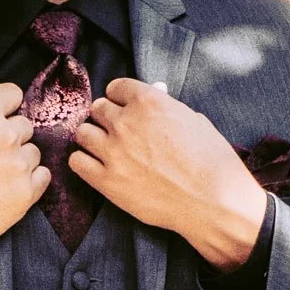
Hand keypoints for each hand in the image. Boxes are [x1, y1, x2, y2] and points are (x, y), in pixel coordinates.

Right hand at [0, 77, 43, 286]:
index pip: (12, 94)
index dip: (5, 106)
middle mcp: (6, 134)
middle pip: (25, 125)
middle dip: (11, 137)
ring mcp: (18, 164)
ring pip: (34, 152)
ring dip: (20, 160)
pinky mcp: (26, 193)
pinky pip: (43, 177)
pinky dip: (31, 181)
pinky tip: (9, 188)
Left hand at [69, 79, 268, 269]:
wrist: (212, 202)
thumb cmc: (211, 161)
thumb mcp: (193, 121)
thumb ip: (167, 108)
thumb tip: (156, 99)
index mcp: (148, 101)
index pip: (116, 87)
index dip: (120, 98)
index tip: (124, 108)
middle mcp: (126, 122)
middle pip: (97, 109)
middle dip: (106, 117)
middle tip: (117, 131)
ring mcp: (113, 151)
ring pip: (82, 133)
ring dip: (92, 138)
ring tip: (104, 149)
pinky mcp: (106, 181)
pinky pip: (77, 162)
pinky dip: (83, 162)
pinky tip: (95, 167)